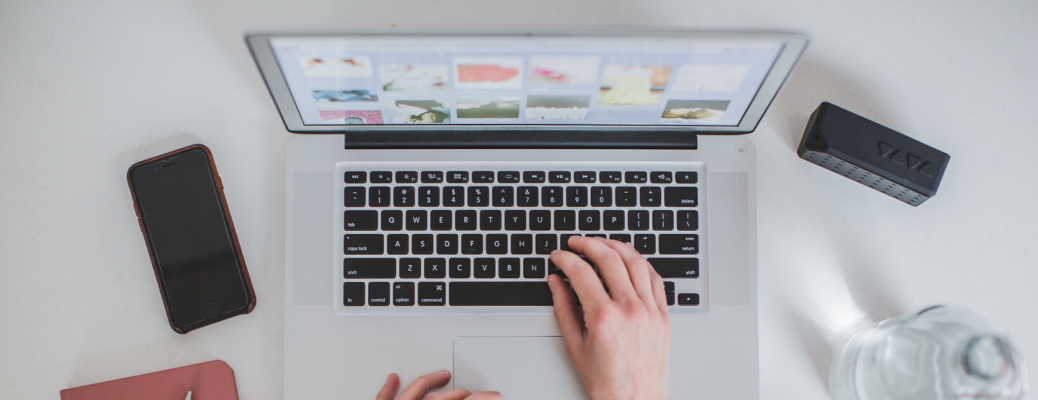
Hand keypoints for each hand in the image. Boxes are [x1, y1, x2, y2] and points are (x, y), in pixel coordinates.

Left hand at [375, 370, 500, 399]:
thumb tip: (466, 398)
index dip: (481, 397)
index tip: (494, 395)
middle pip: (442, 397)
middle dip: (461, 393)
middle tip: (475, 393)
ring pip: (416, 390)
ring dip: (431, 381)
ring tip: (443, 374)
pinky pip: (383, 398)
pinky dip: (389, 388)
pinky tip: (393, 377)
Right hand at [548, 237, 670, 399]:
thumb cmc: (606, 381)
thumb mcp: (575, 345)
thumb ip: (564, 308)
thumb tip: (556, 282)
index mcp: (604, 318)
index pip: (581, 272)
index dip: (566, 259)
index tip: (558, 256)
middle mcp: (630, 309)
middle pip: (609, 258)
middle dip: (588, 244)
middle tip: (576, 243)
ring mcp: (650, 310)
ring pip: (635, 261)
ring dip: (616, 246)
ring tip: (601, 244)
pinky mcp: (663, 314)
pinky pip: (654, 277)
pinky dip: (640, 263)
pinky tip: (629, 259)